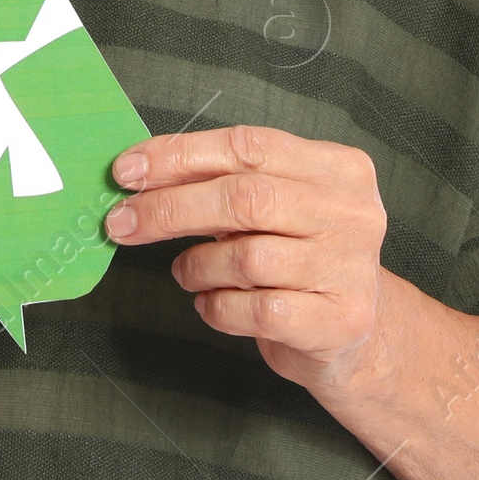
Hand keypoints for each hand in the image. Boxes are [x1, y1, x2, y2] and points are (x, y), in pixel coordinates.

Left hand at [106, 126, 387, 391]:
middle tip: (123, 222)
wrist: (355, 333)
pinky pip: (256, 311)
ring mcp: (350, 268)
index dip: (181, 155)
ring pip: (247, 257)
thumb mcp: (276, 206)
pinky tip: (211, 303)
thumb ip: (225, 183)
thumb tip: (141, 176)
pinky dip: (217, 307)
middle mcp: (352, 211)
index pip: (248, 146)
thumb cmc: (300, 256)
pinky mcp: (339, 321)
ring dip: (197, 264)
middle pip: (245, 197)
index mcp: (337, 167)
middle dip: (171, 208)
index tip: (128, 170)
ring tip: (185, 271)